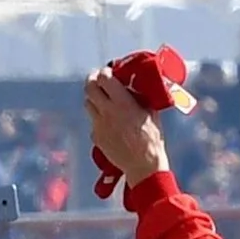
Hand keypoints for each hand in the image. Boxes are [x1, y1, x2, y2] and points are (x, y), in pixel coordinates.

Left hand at [84, 61, 172, 189]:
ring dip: (94, 99)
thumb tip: (138, 88)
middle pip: (89, 87)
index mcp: (122, 103)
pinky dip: (99, 119)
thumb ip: (141, 99)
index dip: (105, 72)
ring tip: (103, 101)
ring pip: (88, 103)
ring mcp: (99, 125)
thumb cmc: (152, 141)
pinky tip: (109, 123)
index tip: (109, 71)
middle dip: (93, 80)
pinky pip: (93, 122)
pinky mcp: (96, 137)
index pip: (104, 78)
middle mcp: (107, 112)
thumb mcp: (151, 114)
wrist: (143, 166)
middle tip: (99, 80)